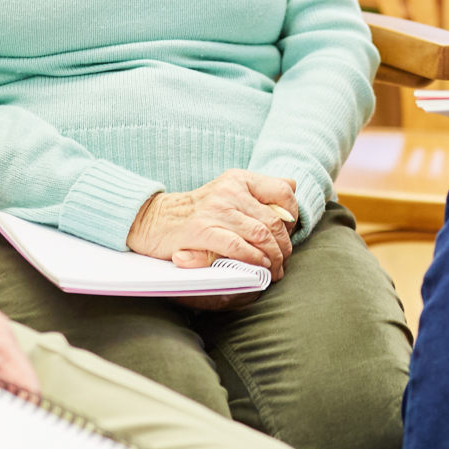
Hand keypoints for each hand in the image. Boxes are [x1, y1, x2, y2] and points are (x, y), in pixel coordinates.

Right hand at [127, 171, 295, 278]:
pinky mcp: (201, 230)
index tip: (289, 233)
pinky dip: (253, 259)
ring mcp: (215, 210)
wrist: (154, 219)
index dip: (292, 216)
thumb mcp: (229, 190)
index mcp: (239, 179)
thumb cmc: (198, 211)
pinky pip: (237, 246)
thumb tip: (293, 185)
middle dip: (284, 246)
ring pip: (260, 234)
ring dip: (273, 257)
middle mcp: (229, 190)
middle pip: (273, 220)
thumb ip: (260, 190)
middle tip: (284, 262)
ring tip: (274, 270)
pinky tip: (259, 266)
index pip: (282, 191)